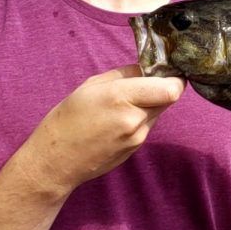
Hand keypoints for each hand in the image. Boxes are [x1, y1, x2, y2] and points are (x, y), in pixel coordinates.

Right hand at [14, 64, 184, 194]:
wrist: (56, 160)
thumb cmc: (68, 118)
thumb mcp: (92, 86)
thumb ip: (125, 74)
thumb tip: (147, 69)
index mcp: (121, 97)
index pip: (170, 89)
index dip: (174, 79)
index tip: (168, 71)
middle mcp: (134, 119)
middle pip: (168, 99)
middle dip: (162, 89)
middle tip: (146, 83)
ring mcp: (137, 138)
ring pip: (158, 113)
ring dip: (150, 105)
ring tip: (123, 105)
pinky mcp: (135, 149)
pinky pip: (146, 127)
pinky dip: (139, 119)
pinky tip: (117, 122)